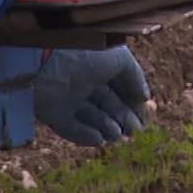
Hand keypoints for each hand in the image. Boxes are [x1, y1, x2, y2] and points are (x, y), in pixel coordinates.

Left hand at [32, 45, 151, 146]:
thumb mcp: (120, 59)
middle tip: (135, 130)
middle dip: (124, 118)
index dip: (133, 102)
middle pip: (108, 105)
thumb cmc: (86, 53)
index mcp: (99, 66)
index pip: (120, 89)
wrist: (47, 59)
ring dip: (108, 128)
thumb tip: (144, 98)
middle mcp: (84, 82)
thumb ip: (135, 78)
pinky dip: (86, 136)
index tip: (145, 115)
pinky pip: (71, 128)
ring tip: (117, 133)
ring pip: (92, 118)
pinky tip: (100, 139)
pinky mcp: (53, 114)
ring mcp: (67, 99)